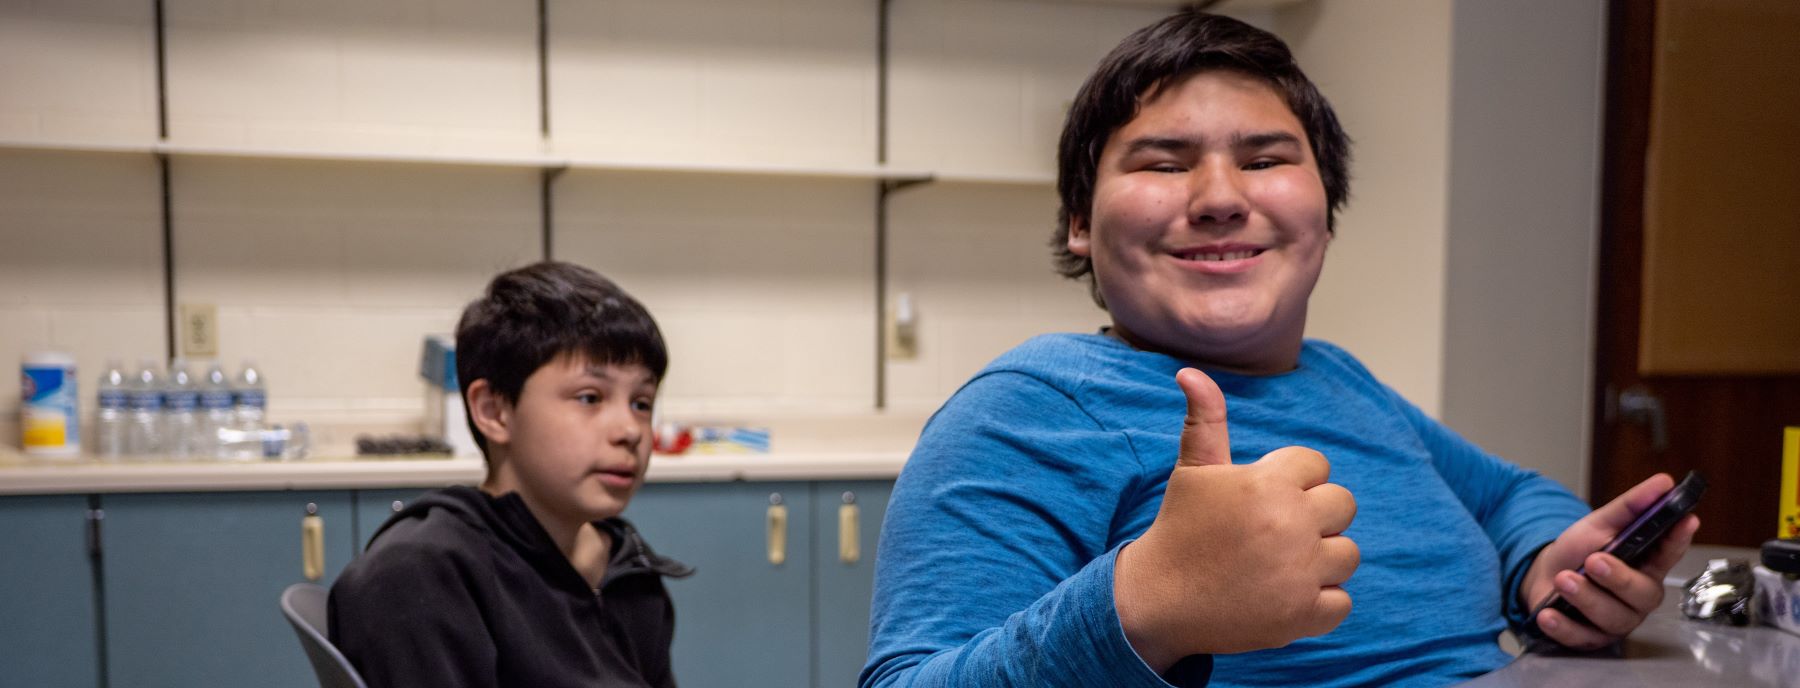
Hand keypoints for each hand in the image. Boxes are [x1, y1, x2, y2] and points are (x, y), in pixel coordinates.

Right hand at [1113, 368, 1358, 670]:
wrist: (1158, 600)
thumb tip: (1190, 372)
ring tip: (1279, 564)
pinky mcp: (1303, 614)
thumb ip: (1205, 419)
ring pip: (1347, 554)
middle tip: (1273, 533)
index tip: (1262, 500)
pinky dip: (1319, 602)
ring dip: (1321, 560)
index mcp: (1267, 482)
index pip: (1319, 465)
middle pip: (1343, 505)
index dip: (1292, 480)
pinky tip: (1283, 594)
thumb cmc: (1180, 528)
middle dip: (1314, 516)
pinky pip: (1342, 601)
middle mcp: (1290, 524)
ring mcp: (1300, 572)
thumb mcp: (1192, 470)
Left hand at [1520, 473, 1700, 650]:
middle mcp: (1637, 597)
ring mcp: (1615, 620)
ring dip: (1586, 597)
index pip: (1670, 553)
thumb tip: (1663, 482)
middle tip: (1594, 560)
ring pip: (1612, 617)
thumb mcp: (1601, 524)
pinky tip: (1549, 613)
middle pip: (1642, 594)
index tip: (1686, 520)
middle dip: (1618, 578)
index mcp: (1647, 566)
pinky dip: (1563, 627)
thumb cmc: (1580, 551)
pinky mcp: (1590, 637)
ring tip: (1564, 578)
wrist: (1544, 575)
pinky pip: (1581, 638)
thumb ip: (1630, 507)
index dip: (1679, 538)